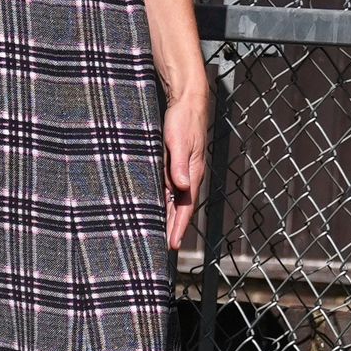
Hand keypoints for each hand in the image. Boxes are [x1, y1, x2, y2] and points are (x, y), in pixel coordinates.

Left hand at [163, 81, 210, 251]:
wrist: (188, 101)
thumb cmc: (184, 120)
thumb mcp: (178, 141)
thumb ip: (178, 164)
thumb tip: (180, 185)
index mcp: (192, 173)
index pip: (186, 207)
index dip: (179, 227)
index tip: (173, 244)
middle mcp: (189, 175)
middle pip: (182, 208)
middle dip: (174, 228)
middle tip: (166, 248)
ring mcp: (183, 171)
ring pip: (176, 200)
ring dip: (170, 217)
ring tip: (161, 235)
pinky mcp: (175, 164)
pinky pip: (171, 189)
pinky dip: (166, 202)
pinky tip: (157, 208)